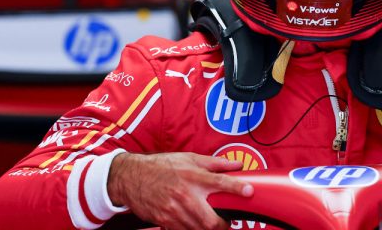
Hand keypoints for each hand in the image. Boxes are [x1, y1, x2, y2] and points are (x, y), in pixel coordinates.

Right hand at [107, 152, 252, 229]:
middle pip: (210, 220)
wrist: (132, 178)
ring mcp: (174, 211)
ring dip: (208, 229)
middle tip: (229, 222)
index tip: (249, 191)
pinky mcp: (165, 221)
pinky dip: (193, 229)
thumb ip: (215, 164)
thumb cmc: (162, 166)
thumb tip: (237, 166)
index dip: (236, 187)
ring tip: (213, 223)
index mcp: (192, 176)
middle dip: (224, 225)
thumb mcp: (189, 158)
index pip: (219, 182)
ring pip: (198, 229)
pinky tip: (195, 224)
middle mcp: (184, 195)